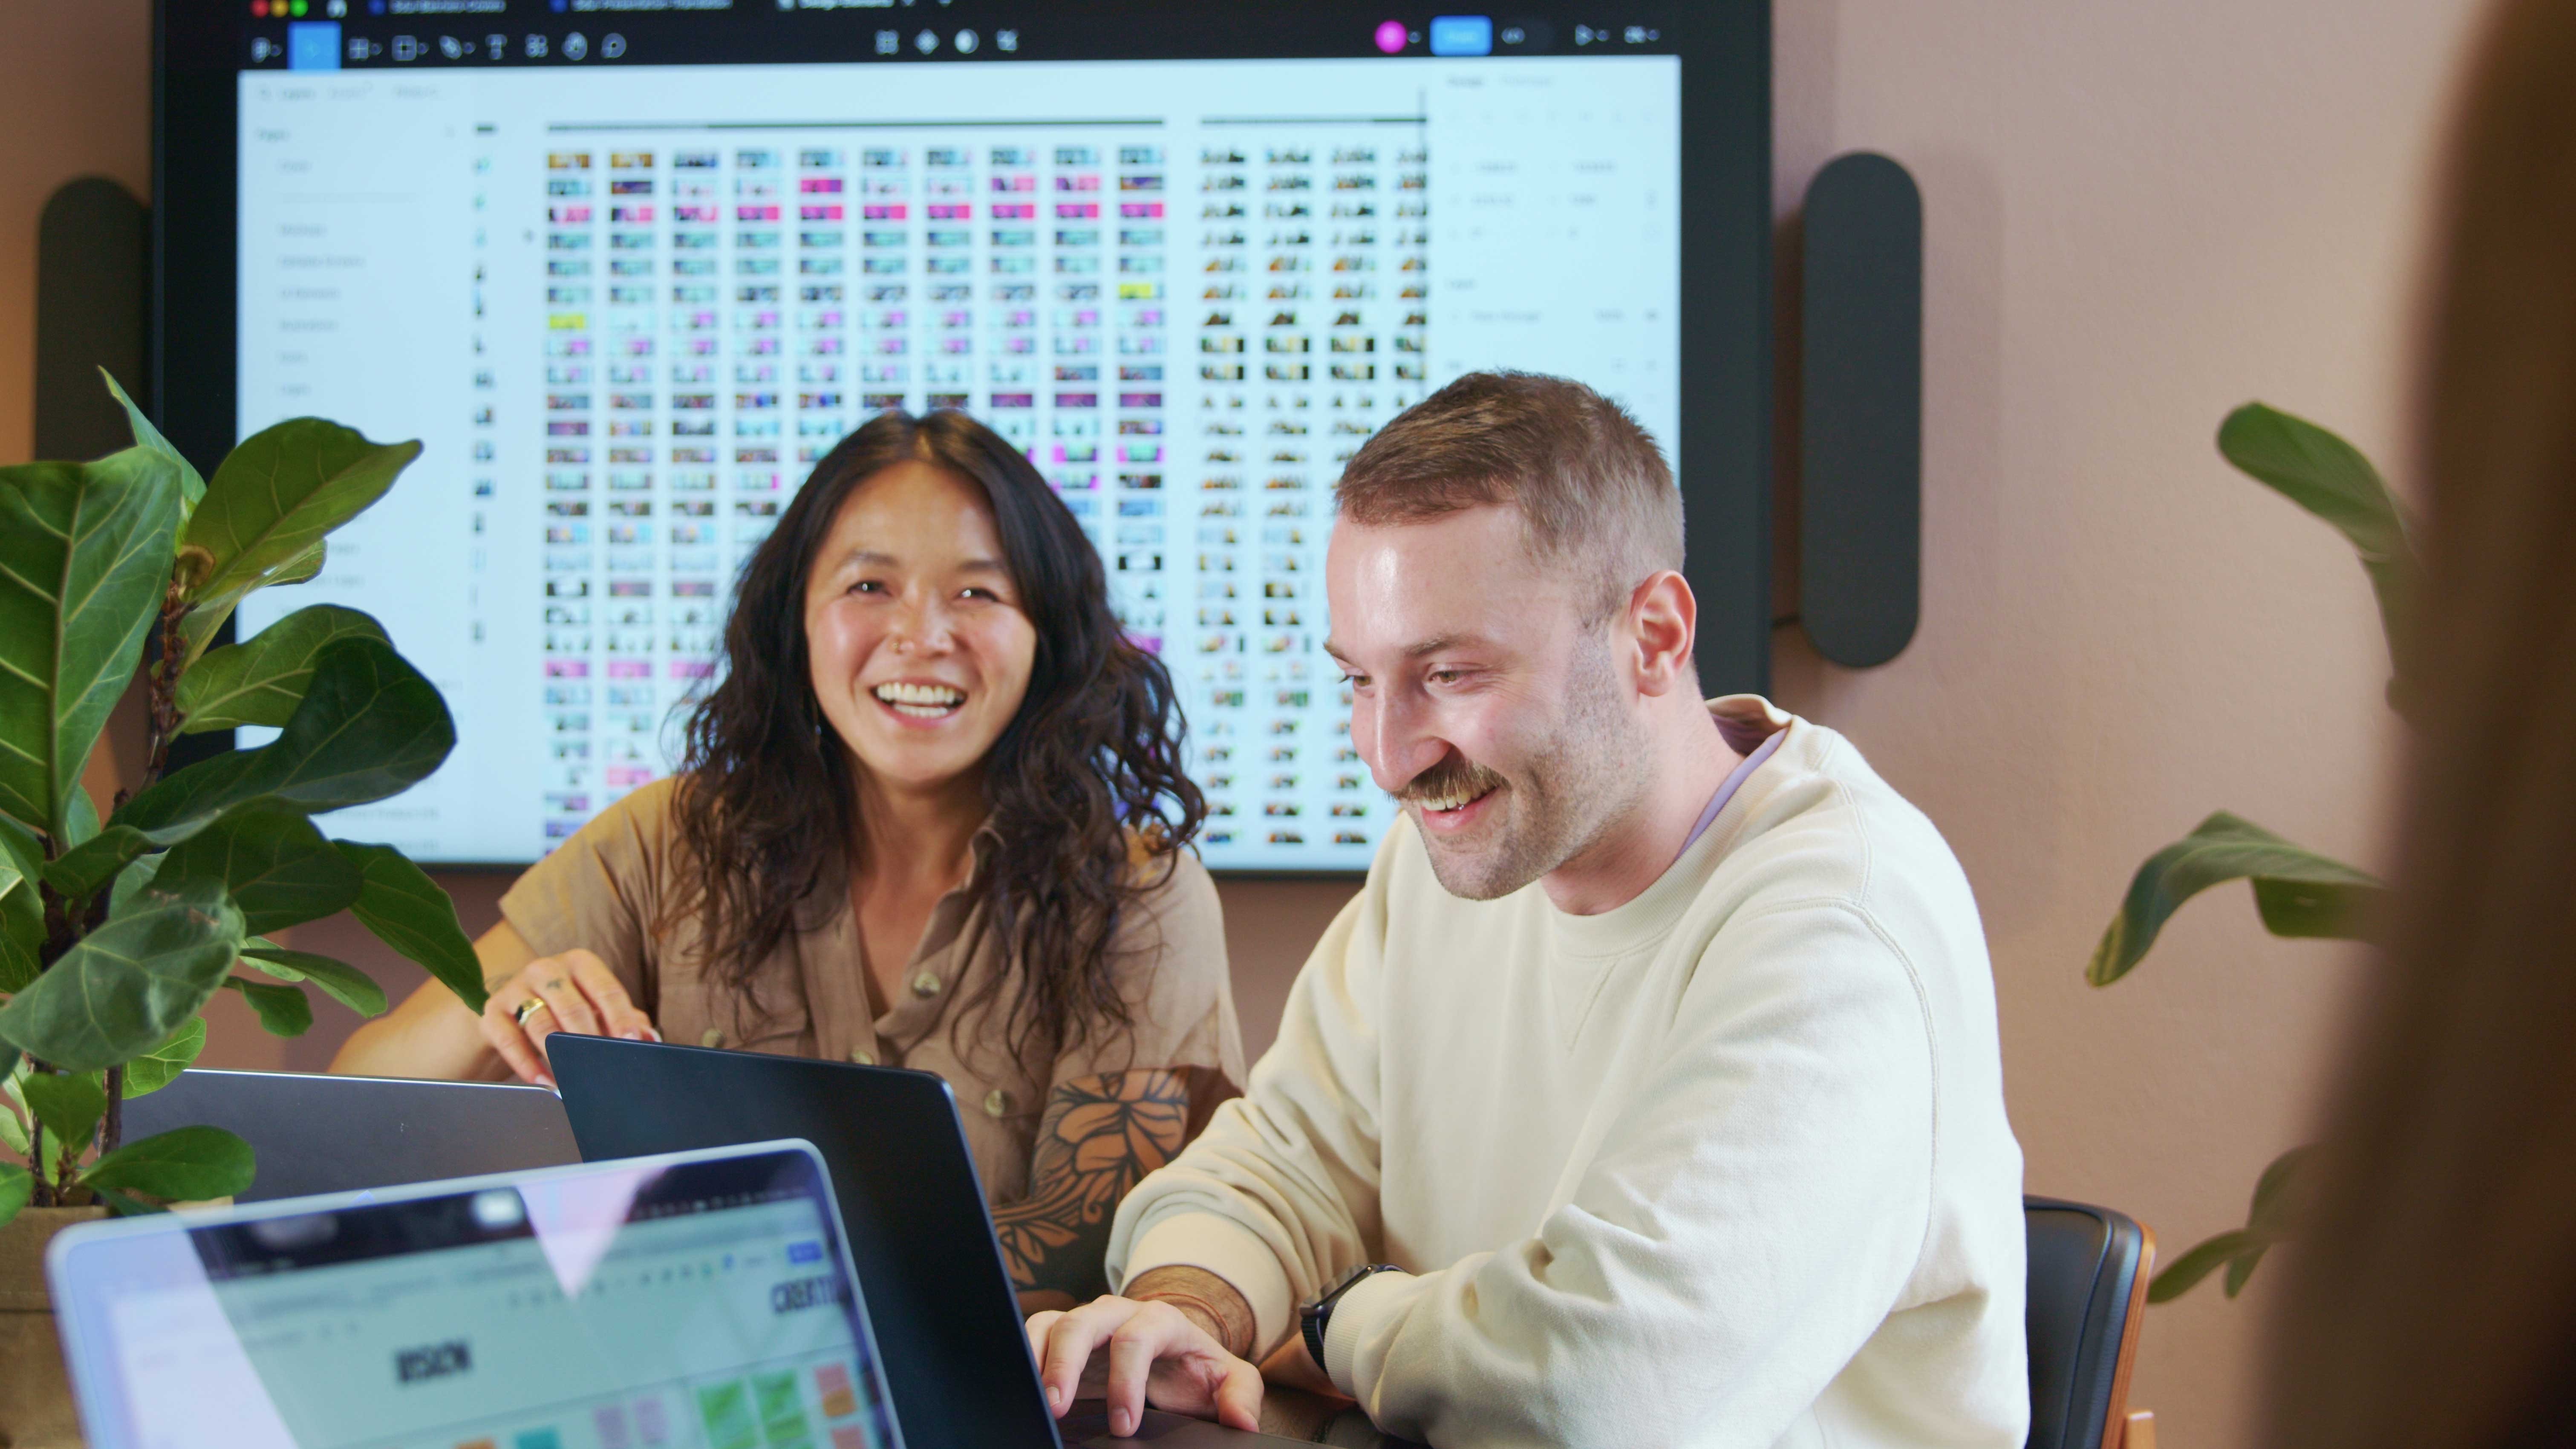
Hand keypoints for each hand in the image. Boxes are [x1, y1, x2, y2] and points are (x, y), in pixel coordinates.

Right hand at [478, 948, 656, 1086]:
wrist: (512, 1011)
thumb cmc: (566, 1008)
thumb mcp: (595, 1007)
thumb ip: (626, 1020)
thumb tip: (651, 1040)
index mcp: (581, 963)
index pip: (606, 989)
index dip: (620, 1017)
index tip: (630, 1042)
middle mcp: (547, 969)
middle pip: (573, 1007)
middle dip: (589, 1040)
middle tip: (601, 1067)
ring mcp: (516, 988)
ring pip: (541, 1023)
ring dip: (558, 1056)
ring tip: (572, 1080)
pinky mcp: (492, 1011)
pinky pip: (509, 1039)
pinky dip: (526, 1063)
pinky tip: (542, 1081)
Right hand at [1025, 1295, 1263, 1436]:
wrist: (1178, 1356)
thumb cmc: (1199, 1369)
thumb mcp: (1231, 1381)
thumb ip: (1241, 1396)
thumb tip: (1241, 1422)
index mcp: (1161, 1320)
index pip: (1137, 1339)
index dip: (1126, 1380)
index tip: (1124, 1426)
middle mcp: (1119, 1314)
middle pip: (1085, 1322)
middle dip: (1067, 1362)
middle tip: (1055, 1406)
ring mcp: (1088, 1321)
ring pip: (1053, 1323)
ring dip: (1038, 1358)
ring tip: (1033, 1399)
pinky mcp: (1064, 1336)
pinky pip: (1035, 1335)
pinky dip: (1024, 1356)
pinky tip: (1021, 1387)